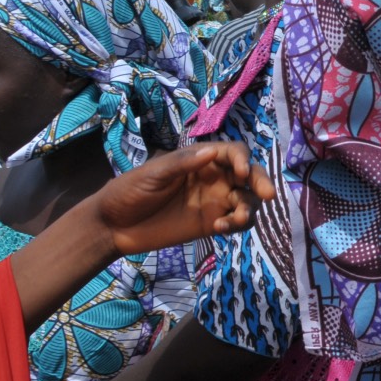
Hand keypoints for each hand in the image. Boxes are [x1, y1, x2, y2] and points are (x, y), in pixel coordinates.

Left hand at [93, 142, 274, 257]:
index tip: (242, 174)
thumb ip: (182, 164)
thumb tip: (212, 152)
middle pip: (249, 176)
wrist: (112, 226)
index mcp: (201, 160)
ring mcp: (214, 202)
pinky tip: (220, 228)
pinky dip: (236, 224)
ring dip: (250, 208)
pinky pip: (235, 222)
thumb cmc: (128, 191)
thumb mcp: (152, 174)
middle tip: (268, 194)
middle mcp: (214, 178)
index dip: (243, 160)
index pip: (233, 153)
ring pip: (247, 200)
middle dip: (261, 182)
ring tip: (235, 219)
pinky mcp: (210, 224)